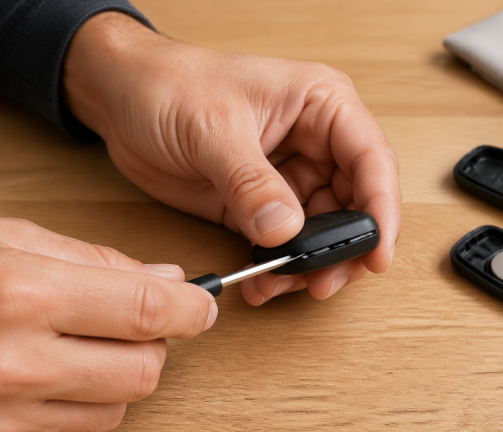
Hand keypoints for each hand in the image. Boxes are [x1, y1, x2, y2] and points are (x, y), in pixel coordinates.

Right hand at [0, 215, 216, 430]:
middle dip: (151, 342)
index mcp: (18, 293)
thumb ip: (97, 260)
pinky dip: (80, 407)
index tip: (203, 305)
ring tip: (66, 345)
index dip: (192, 308)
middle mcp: (8, 363)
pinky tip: (45, 376)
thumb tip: (170, 278)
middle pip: (143, 369)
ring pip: (117, 408)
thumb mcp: (7, 237)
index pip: (149, 310)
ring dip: (113, 376)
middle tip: (127, 319)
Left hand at [63, 12, 401, 304]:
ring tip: (280, 284)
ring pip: (324, 232)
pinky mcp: (263, 204)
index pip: (371, 158)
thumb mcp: (213, 127)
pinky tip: (262, 280)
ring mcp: (291, 176)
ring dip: (309, 265)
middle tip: (322, 281)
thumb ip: (251, 181)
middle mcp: (316, 142)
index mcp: (320, 105)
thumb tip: (285, 229)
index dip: (381, 209)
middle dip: (345, 248)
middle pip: (356, 204)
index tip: (376, 252)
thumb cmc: (169, 84)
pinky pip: (286, 245)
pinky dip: (280, 268)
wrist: (121, 98)